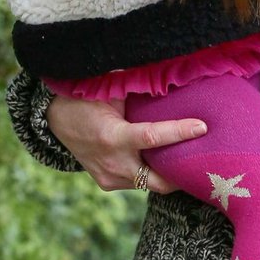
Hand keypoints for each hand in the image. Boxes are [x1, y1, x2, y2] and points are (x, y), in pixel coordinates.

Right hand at [45, 94, 205, 193]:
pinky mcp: (108, 183)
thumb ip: (137, 90)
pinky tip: (164, 161)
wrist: (54, 121)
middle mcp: (113, 163)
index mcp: (112, 137)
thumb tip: (169, 76)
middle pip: (159, 181)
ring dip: (167, 173)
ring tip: (188, 159)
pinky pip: (138, 181)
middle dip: (182, 175)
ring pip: (149, 183)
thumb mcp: (107, 90)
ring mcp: (109, 177)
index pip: (152, 138)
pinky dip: (151, 172)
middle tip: (204, 163)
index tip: (202, 127)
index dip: (179, 133)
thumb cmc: (85, 99)